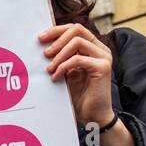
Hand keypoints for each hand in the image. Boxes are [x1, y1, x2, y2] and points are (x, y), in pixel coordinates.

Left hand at [40, 23, 133, 145]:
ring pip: (77, 42)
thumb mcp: (67, 72)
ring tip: (49, 68)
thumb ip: (61, 58)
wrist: (93, 116)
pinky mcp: (103, 67)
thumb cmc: (80, 96)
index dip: (57, 30)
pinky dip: (63, 67)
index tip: (40, 38)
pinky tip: (56, 77)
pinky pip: (78, 59)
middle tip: (44, 52)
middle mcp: (101, 49)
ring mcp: (104, 57)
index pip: (75, 29)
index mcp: (93, 48)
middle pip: (77, 29)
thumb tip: (43, 45)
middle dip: (56, 37)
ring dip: (59, 54)